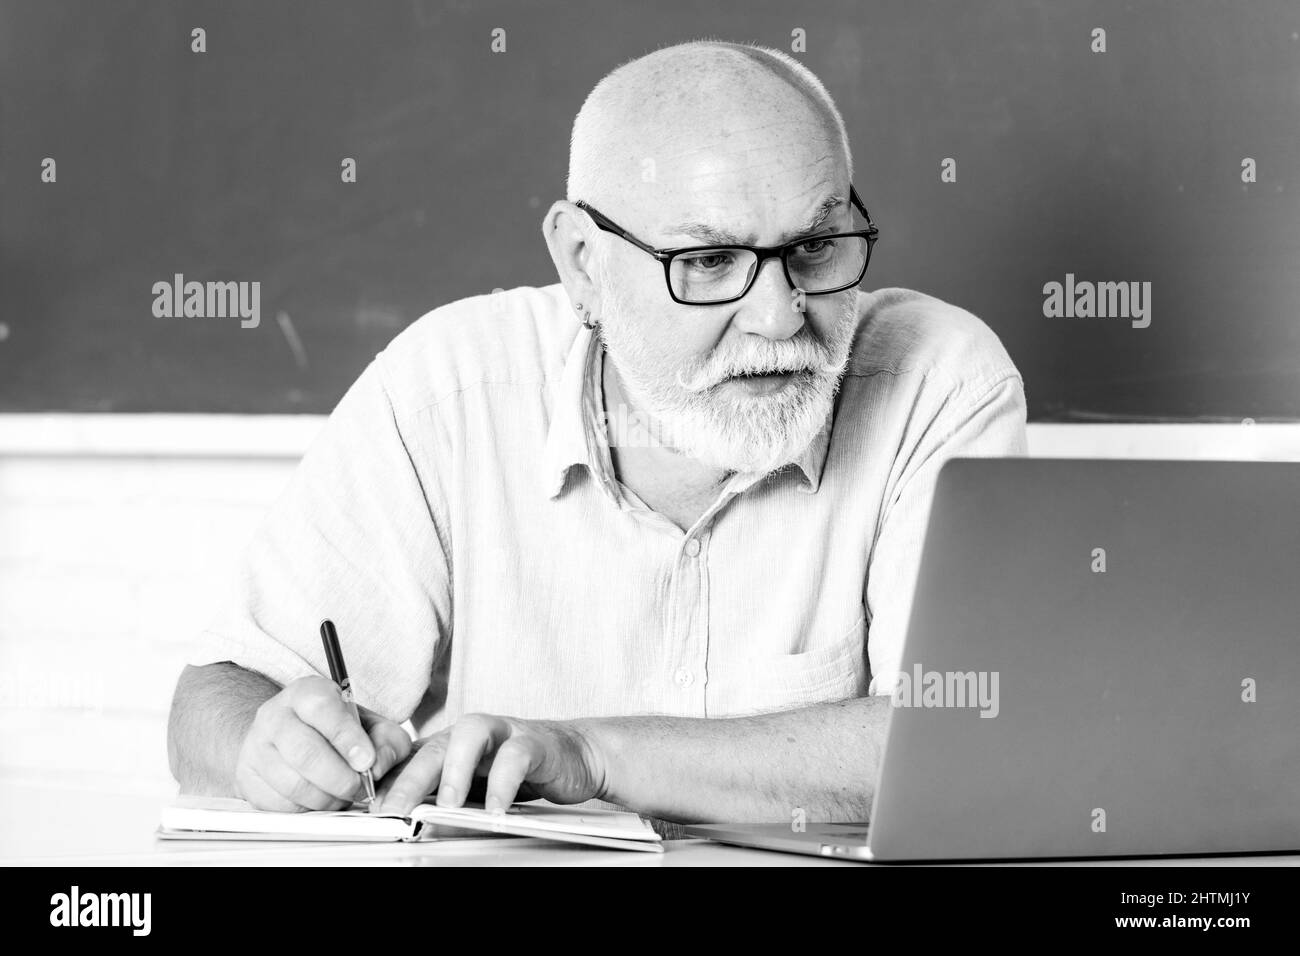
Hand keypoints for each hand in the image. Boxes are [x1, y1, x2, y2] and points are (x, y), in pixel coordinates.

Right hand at [235, 675, 411, 810]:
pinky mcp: (248, 778)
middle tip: (359, 789)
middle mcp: (275, 715)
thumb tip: (377, 767)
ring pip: (292, 784)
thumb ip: (386, 741)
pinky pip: (279, 804)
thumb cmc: (339, 730)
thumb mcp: (371, 725)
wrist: (292, 735)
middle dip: (340, 778)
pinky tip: (321, 799)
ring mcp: (256, 747)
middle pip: (305, 752)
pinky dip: (306, 809)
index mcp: (307, 692)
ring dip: (326, 798)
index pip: (323, 710)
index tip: (366, 762)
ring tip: (343, 795)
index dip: (347, 739)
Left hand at [376, 713, 604, 814]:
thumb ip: (450, 802)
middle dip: (410, 779)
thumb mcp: (478, 789)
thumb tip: (417, 828)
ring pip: (470, 737)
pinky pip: (516, 756)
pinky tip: (498, 808)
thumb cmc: (521, 772)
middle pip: (433, 747)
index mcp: (452, 745)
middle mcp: (472, 734)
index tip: (371, 810)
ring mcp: (504, 732)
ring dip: (455, 771)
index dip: (390, 780)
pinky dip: (504, 781)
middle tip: (395, 809)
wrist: (576, 755)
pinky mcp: (535, 741)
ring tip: (447, 804)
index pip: (412, 758)